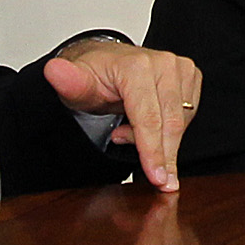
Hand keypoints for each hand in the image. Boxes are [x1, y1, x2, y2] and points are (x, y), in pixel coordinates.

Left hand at [45, 40, 201, 191]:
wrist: (106, 63)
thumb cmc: (93, 75)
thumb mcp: (76, 84)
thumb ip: (67, 82)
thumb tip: (54, 71)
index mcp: (137, 66)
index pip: (149, 118)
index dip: (153, 151)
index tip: (157, 178)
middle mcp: (163, 63)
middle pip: (171, 123)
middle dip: (164, 156)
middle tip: (160, 182)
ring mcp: (180, 68)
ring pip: (182, 121)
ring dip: (161, 141)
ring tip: (128, 133)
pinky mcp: (190, 77)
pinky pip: (188, 115)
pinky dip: (170, 129)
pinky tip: (147, 127)